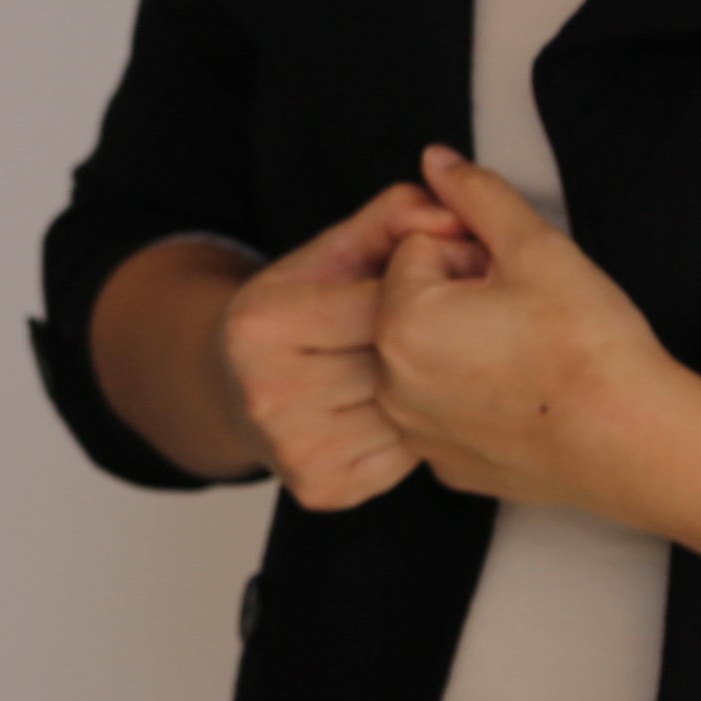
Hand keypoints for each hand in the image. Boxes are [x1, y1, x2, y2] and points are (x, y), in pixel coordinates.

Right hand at [218, 183, 481, 507]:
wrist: (234, 389)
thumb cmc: (293, 314)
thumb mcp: (328, 253)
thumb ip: (391, 219)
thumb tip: (451, 213)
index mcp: (263, 324)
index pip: (378, 303)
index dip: (427, 289)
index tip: (450, 282)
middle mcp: (269, 393)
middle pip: (394, 361)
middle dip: (438, 338)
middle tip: (465, 323)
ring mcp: (295, 448)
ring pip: (408, 411)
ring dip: (433, 388)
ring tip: (440, 364)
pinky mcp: (323, 488)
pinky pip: (406, 456)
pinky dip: (418, 430)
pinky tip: (411, 407)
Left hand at [371, 147, 691, 512]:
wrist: (636, 444)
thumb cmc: (588, 349)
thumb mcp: (536, 246)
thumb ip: (477, 194)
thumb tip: (436, 160)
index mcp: (401, 322)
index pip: (419, 250)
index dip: (473, 254)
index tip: (516, 280)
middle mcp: (393, 385)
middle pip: (416, 305)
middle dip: (462, 298)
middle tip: (527, 316)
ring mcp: (418, 432)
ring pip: (430, 359)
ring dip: (465, 346)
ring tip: (527, 355)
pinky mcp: (447, 464)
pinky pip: (447, 410)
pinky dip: (476, 398)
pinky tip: (524, 395)